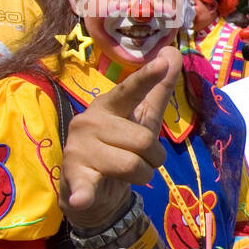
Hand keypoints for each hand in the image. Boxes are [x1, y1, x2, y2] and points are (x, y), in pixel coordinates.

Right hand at [58, 47, 181, 228]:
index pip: (129, 91)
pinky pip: (87, 185)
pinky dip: (85, 193)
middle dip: (152, 157)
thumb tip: (172, 51)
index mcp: (107, 106)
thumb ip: (157, 88)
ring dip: (141, 175)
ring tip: (124, 174)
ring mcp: (80, 149)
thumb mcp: (143, 118)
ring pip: (135, 165)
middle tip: (139, 159)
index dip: (146, 78)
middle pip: (144, 140)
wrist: (91, 188)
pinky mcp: (75, 176)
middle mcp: (89, 123)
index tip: (161, 63)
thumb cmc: (120, 147)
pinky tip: (81, 197)